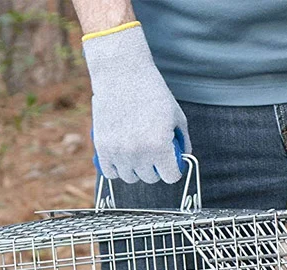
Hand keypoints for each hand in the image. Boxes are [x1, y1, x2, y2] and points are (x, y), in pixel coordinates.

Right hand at [82, 24, 189, 184]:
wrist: (121, 73)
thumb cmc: (152, 92)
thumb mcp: (176, 114)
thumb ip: (183, 139)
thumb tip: (184, 158)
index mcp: (160, 146)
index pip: (171, 177)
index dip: (173, 171)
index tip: (170, 164)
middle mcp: (139, 153)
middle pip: (150, 178)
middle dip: (154, 169)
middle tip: (153, 155)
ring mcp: (119, 152)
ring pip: (130, 177)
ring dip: (135, 169)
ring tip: (136, 154)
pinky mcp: (103, 148)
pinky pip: (111, 172)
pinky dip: (117, 168)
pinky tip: (121, 157)